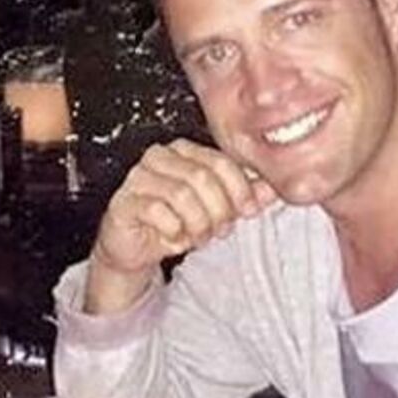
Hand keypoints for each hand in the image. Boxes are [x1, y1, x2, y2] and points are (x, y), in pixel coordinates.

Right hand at [86, 139, 277, 312]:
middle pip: (203, 177)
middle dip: (219, 211)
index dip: (240, 189)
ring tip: (198, 236)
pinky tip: (173, 238)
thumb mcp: (216, 209)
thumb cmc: (175, 222)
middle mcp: (159, 157)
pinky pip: (157, 211)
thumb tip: (274, 187)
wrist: (136, 247)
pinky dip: (172, 231)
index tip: (247, 211)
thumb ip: (244, 195)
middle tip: (220, 230)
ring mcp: (138, 177)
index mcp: (184, 150)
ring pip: (181, 195)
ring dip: (197, 224)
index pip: (221, 161)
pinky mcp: (124, 201)